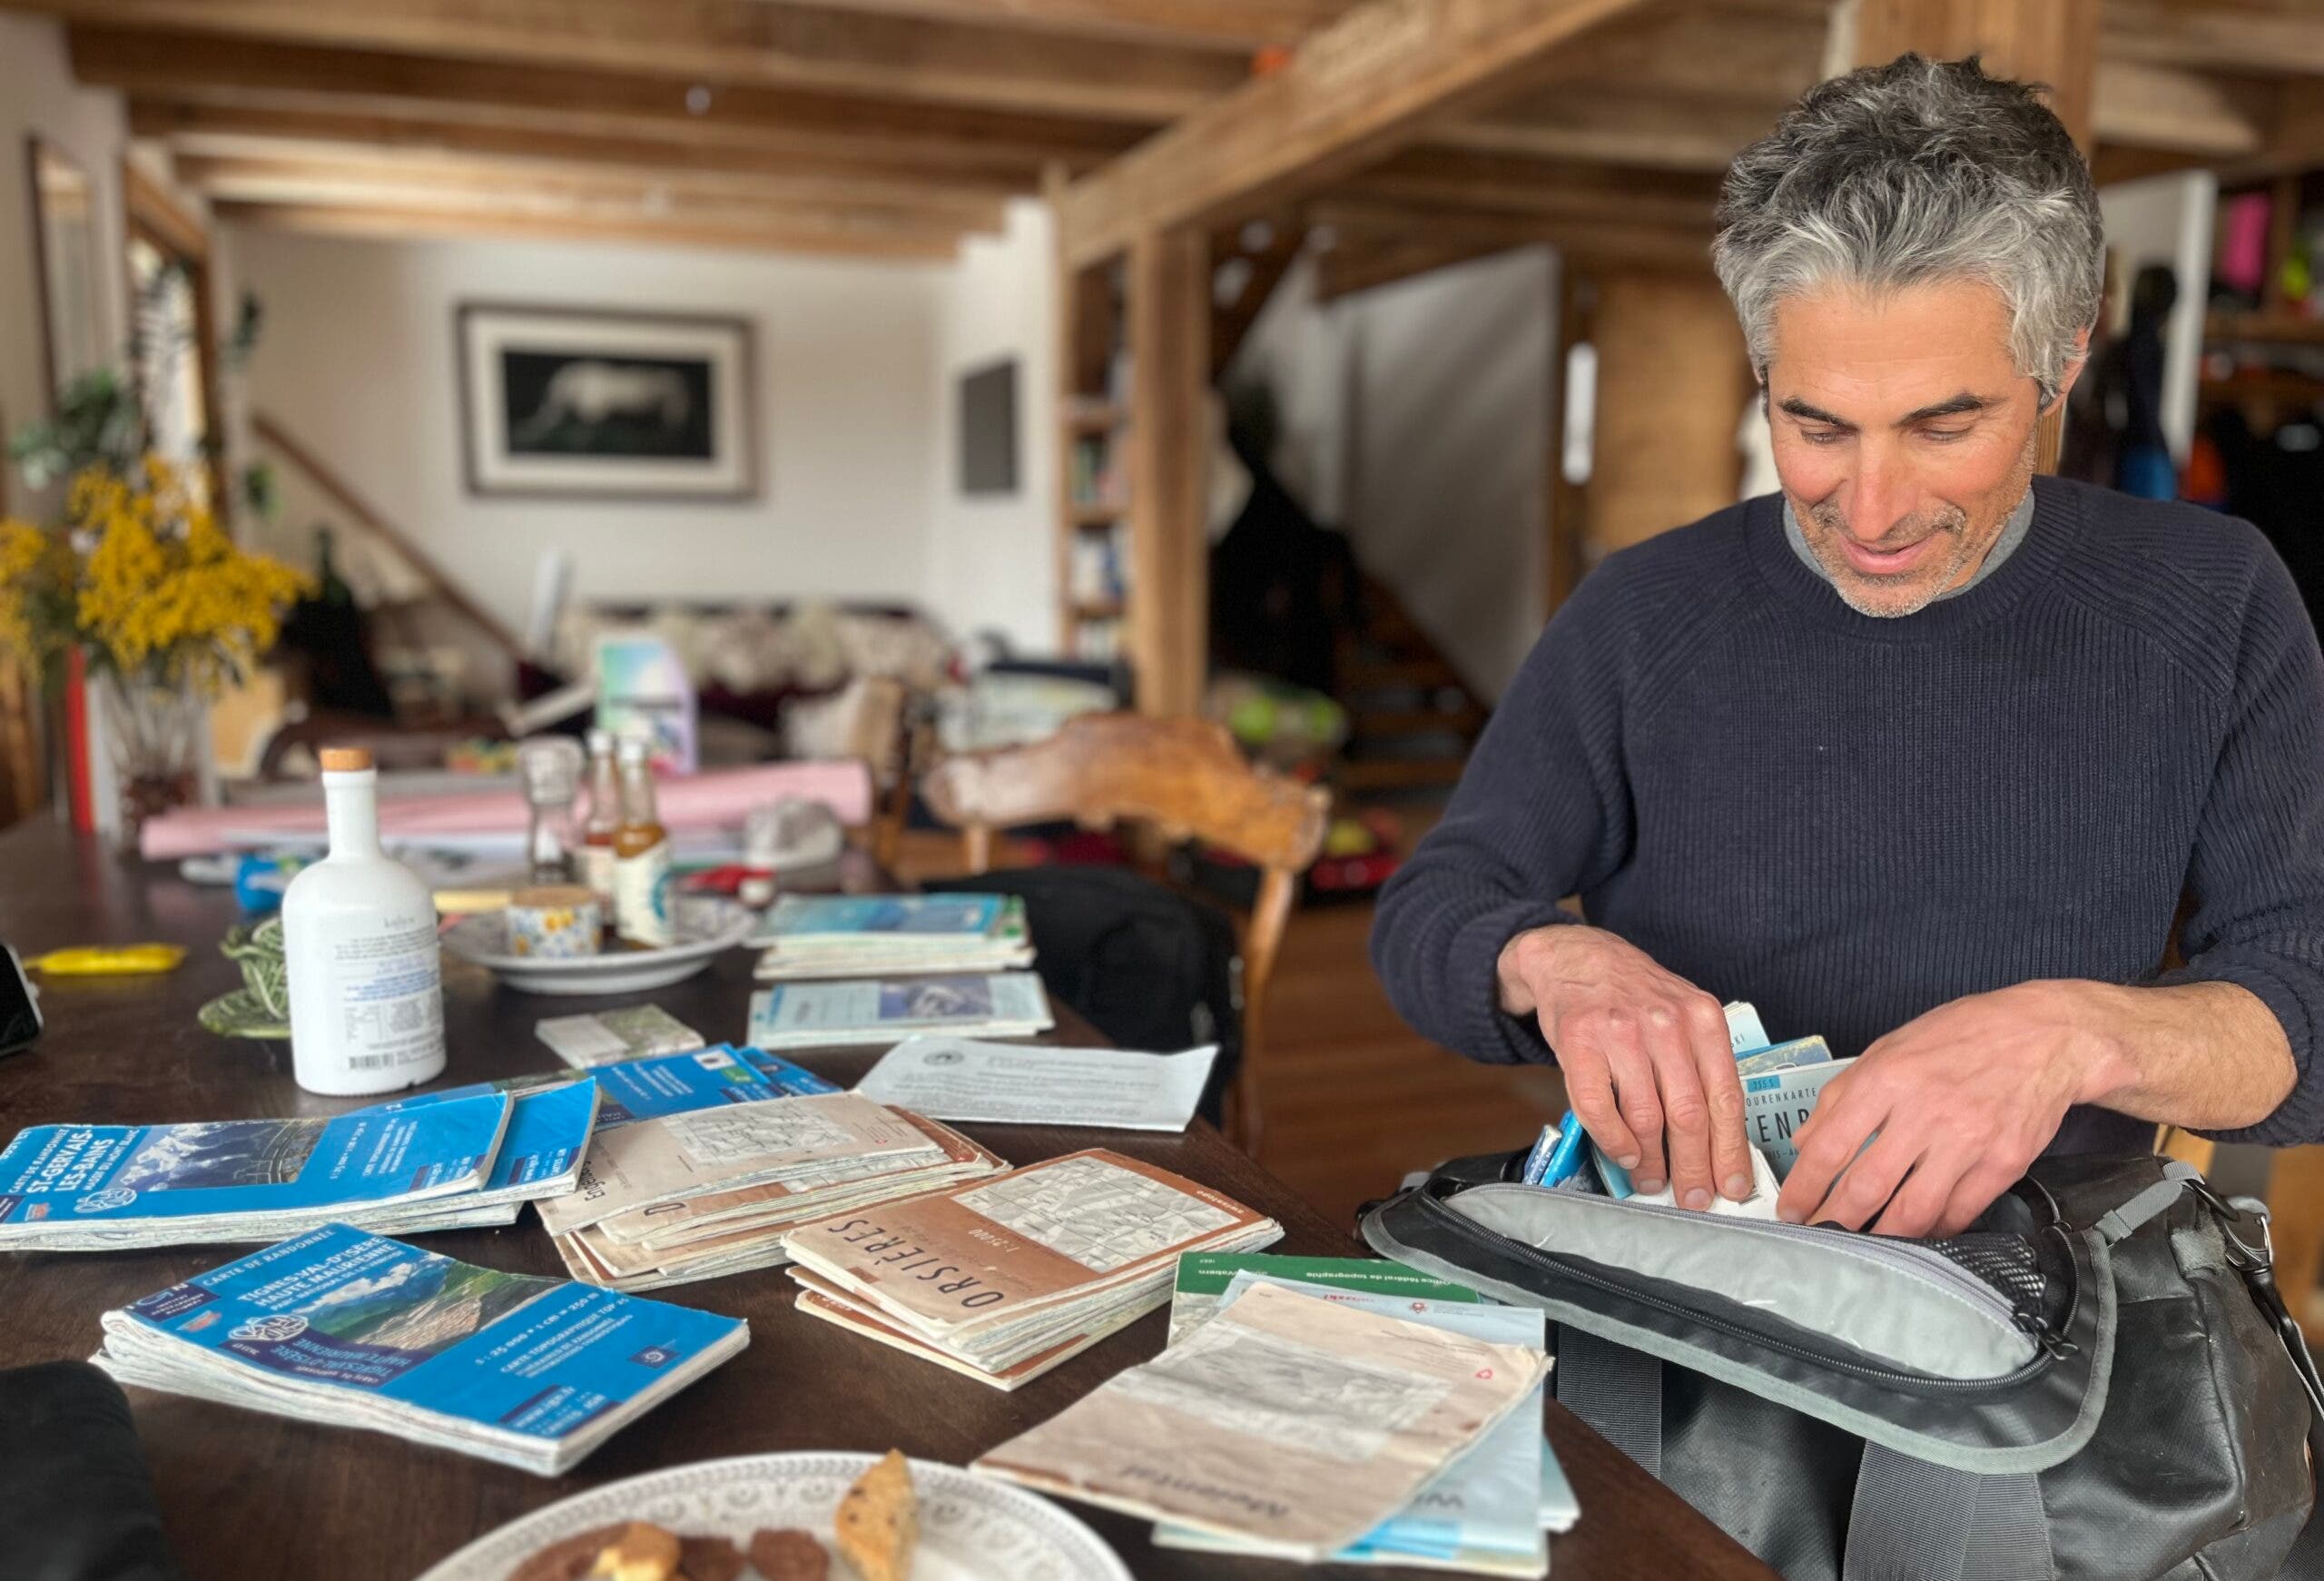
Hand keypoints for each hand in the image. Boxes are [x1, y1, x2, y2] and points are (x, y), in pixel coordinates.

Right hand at [1497, 925, 1752, 1208]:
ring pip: (1645, 1116)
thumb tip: (1719, 1142)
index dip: (1731, 1150)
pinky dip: (1613, 1141)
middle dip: (1695, 1168)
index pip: (1725, 1097)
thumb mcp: (1683, 1014)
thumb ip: (1701, 1066)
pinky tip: (1624, 1155)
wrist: (1576, 957)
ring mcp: (1620, 1030)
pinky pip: (1598, 1107)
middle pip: (1688, 1114)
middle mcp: (1665, 1022)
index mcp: (1702, 1018)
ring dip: (1651, 1161)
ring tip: (1652, 1180)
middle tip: (1693, 1198)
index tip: (1734, 1185)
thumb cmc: (1636, 996)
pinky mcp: (1578, 1040)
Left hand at [1774, 981, 2113, 1237]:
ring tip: (1859, 1247)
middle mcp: (1926, 1112)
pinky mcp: (2003, 1164)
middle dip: (1834, 1221)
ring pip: (1913, 1210)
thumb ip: (1843, 1094)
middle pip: (1867, 1186)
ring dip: (1880, 1237)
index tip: (1789, 1208)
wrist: (2046, 1036)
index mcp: (1888, 1078)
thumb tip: (1806, 1142)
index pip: (1831, 1145)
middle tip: (1816, 1237)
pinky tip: (1913, 1236)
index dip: (1804, 1186)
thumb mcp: (1890, 1047)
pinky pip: (1958, 1214)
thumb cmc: (1961, 1036)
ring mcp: (1968, 1142)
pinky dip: (1931, 1232)